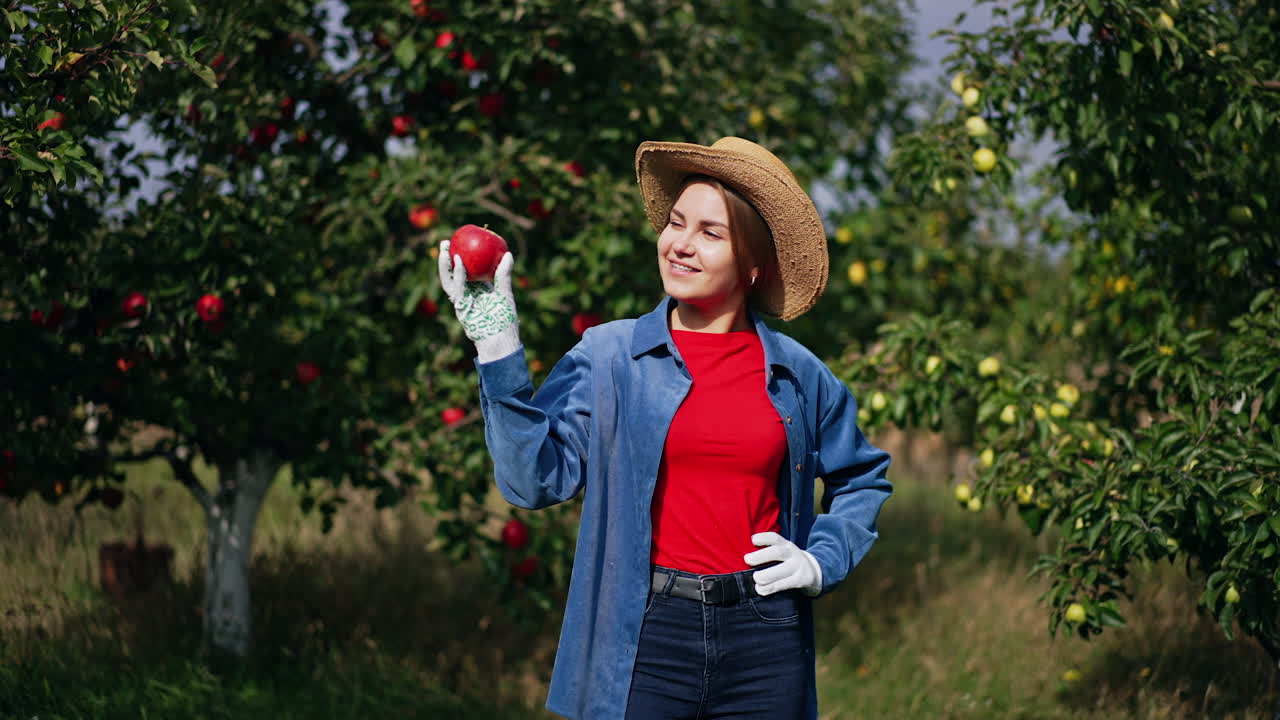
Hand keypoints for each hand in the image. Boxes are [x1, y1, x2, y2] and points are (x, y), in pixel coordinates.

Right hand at [438, 239, 521, 361]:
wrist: (501, 340)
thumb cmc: (504, 320)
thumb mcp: (505, 293)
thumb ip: (504, 275)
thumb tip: (508, 254)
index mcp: (474, 290)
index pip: (462, 271)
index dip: (457, 257)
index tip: (458, 242)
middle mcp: (465, 294)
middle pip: (450, 274)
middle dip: (444, 258)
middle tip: (445, 242)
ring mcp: (461, 301)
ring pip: (447, 280)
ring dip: (444, 264)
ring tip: (445, 249)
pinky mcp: (461, 307)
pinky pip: (457, 289)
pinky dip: (458, 274)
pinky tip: (459, 261)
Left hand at [744, 532, 822, 596]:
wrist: (813, 571)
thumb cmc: (788, 561)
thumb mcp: (782, 552)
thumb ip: (767, 552)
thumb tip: (744, 559)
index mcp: (785, 544)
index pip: (775, 538)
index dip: (763, 537)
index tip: (752, 540)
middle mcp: (792, 553)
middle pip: (778, 552)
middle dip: (761, 556)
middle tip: (747, 560)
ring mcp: (798, 566)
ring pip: (782, 570)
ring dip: (766, 575)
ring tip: (755, 579)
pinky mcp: (801, 580)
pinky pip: (784, 584)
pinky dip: (770, 588)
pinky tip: (760, 590)